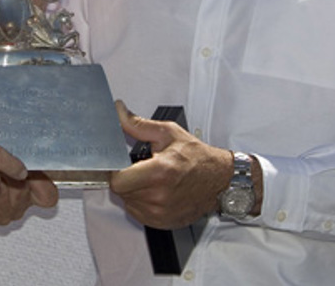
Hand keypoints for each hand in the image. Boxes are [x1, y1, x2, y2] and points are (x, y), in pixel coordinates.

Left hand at [109, 101, 232, 228]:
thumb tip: (118, 111)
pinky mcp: (163, 222)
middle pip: (121, 191)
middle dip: (124, 178)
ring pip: (128, 203)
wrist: (219, 180)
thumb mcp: (167, 133)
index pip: (117, 180)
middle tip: (137, 169)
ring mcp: (161, 212)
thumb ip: (137, 124)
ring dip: (132, 191)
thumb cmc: (197, 157)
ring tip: (148, 179)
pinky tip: (153, 191)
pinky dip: (140, 203)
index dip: (114, 170)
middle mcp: (159, 196)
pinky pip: (138, 214)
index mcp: (159, 172)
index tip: (119, 164)